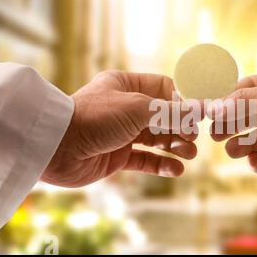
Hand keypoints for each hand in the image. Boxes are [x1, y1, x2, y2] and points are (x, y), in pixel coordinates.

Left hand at [42, 71, 198, 187]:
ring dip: (175, 147)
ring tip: (189, 155)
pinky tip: (176, 170)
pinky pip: (145, 159)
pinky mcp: (117, 156)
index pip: (164, 89)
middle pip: (163, 116)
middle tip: (193, 139)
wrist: (57, 147)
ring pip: (156, 139)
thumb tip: (199, 110)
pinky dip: (161, 165)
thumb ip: (170, 112)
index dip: (183, 101)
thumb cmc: (95, 118)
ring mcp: (122, 133)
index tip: (199, 114)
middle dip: (180, 128)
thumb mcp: (137, 108)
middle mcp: (125, 108)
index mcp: (127, 86)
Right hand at [208, 69, 256, 177]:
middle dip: (232, 125)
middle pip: (250, 116)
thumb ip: (248, 101)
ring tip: (232, 151)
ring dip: (243, 145)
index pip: (249, 89)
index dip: (228, 100)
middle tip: (215, 135)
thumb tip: (217, 108)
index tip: (210, 111)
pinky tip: (253, 162)